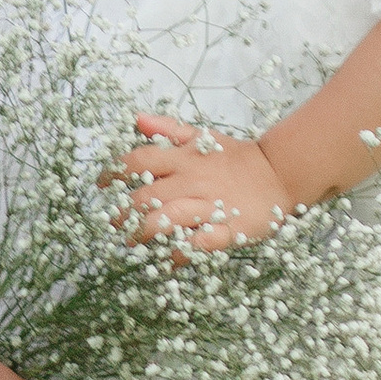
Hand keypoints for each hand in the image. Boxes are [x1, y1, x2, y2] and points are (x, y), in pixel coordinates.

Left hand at [108, 115, 291, 251]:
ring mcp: (209, 205)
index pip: (138, 161)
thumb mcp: (202, 136)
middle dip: (123, 213)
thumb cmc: (236, 157)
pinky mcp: (228, 229)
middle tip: (114, 224)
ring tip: (133, 243)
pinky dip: (180, 253)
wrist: (279, 173)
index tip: (101, 185)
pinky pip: (199, 244)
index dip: (113, 173)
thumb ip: (169, 129)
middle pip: (145, 196)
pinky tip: (168, 259)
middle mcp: (192, 181)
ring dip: (144, 233)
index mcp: (184, 159)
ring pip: (167, 219)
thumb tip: (138, 120)